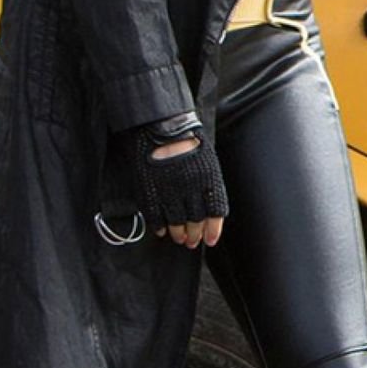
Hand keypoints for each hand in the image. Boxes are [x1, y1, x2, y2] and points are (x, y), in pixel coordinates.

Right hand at [122, 114, 228, 248]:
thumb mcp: (207, 159)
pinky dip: (159, 227)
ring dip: (179, 234)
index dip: (213, 230)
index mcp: (208, 181)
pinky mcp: (152, 193)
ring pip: (176, 223)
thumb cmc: (187, 138)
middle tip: (192, 241)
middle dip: (195, 235)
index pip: (214, 213)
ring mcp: (170, 193)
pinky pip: (156, 218)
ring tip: (179, 238)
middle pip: (195, 222)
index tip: (210, 239)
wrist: (161, 125)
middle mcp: (191, 190)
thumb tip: (210, 205)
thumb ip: (209, 183)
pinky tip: (162, 230)